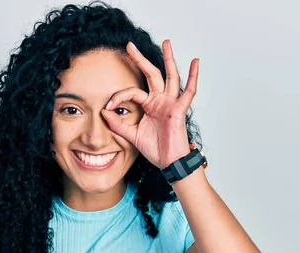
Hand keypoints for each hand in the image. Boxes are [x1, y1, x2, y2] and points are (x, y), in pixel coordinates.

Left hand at [101, 40, 199, 168]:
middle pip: (150, 74)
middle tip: (130, 46)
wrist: (169, 162)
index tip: (107, 107)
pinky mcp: (179, 109)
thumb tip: (104, 112)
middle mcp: (160, 100)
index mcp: (149, 105)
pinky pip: (188, 91)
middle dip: (140, 60)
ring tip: (166, 42)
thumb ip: (118, 124)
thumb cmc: (155, 149)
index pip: (132, 92)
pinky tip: (195, 62)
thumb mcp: (131, 135)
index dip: (118, 97)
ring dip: (168, 59)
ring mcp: (170, 103)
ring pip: (170, 76)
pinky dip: (193, 77)